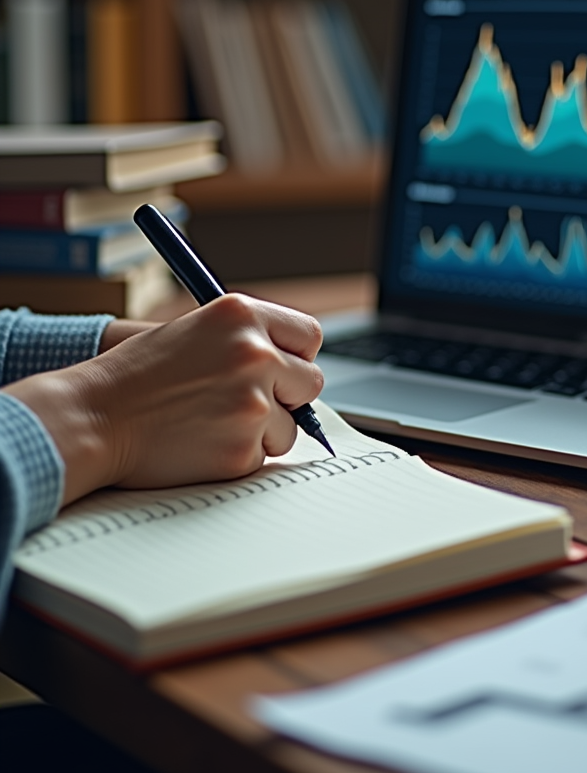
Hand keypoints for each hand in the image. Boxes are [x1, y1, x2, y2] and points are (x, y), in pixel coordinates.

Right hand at [3, 295, 323, 505]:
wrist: (90, 417)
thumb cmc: (135, 376)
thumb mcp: (196, 332)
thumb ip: (249, 340)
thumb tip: (295, 366)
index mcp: (242, 315)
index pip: (309, 335)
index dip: (297, 356)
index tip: (284, 369)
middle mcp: (255, 354)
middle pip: (311, 382)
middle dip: (288, 397)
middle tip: (248, 403)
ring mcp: (252, 402)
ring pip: (290, 427)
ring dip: (262, 432)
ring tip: (212, 423)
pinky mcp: (243, 448)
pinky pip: (263, 457)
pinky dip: (239, 456)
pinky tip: (202, 444)